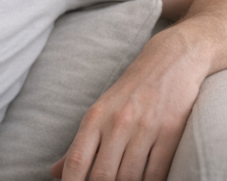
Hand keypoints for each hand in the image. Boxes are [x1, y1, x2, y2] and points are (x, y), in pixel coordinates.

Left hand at [49, 29, 208, 180]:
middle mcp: (118, 122)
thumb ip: (79, 145)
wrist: (172, 58)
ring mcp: (146, 127)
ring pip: (130, 178)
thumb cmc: (132, 90)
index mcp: (96, 117)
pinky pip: (157, 172)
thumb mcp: (101, 110)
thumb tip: (55, 173)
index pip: (77, 161)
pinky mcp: (171, 132)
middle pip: (103, 176)